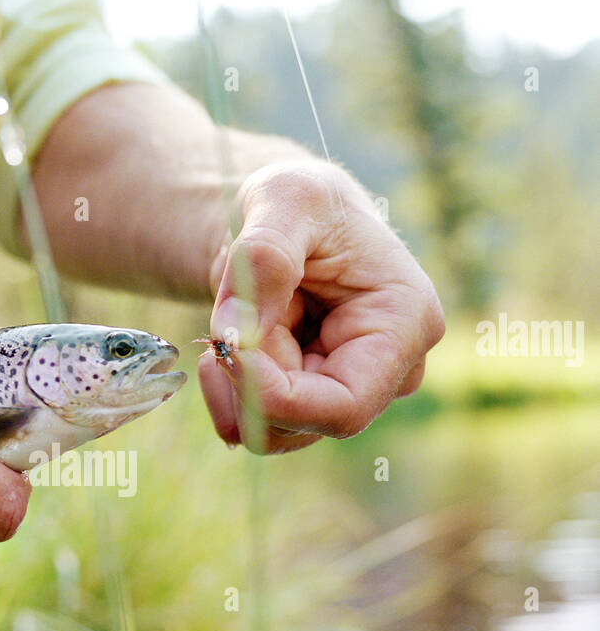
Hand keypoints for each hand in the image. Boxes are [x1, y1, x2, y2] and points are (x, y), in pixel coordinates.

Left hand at [199, 163, 444, 453]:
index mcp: (405, 324)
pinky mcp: (316, 401)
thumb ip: (265, 259)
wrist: (284, 216)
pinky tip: (229, 346)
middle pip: (301, 422)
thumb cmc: (298, 199)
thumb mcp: (283, 198)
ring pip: (272, 431)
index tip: (225, 351)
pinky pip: (257, 428)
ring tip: (237, 315)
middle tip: (228, 314)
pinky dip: (228, 393)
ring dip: (235, 380)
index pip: (344, 406)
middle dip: (248, 376)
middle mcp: (390, 371)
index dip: (273, 397)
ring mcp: (352, 390)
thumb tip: (238, 336)